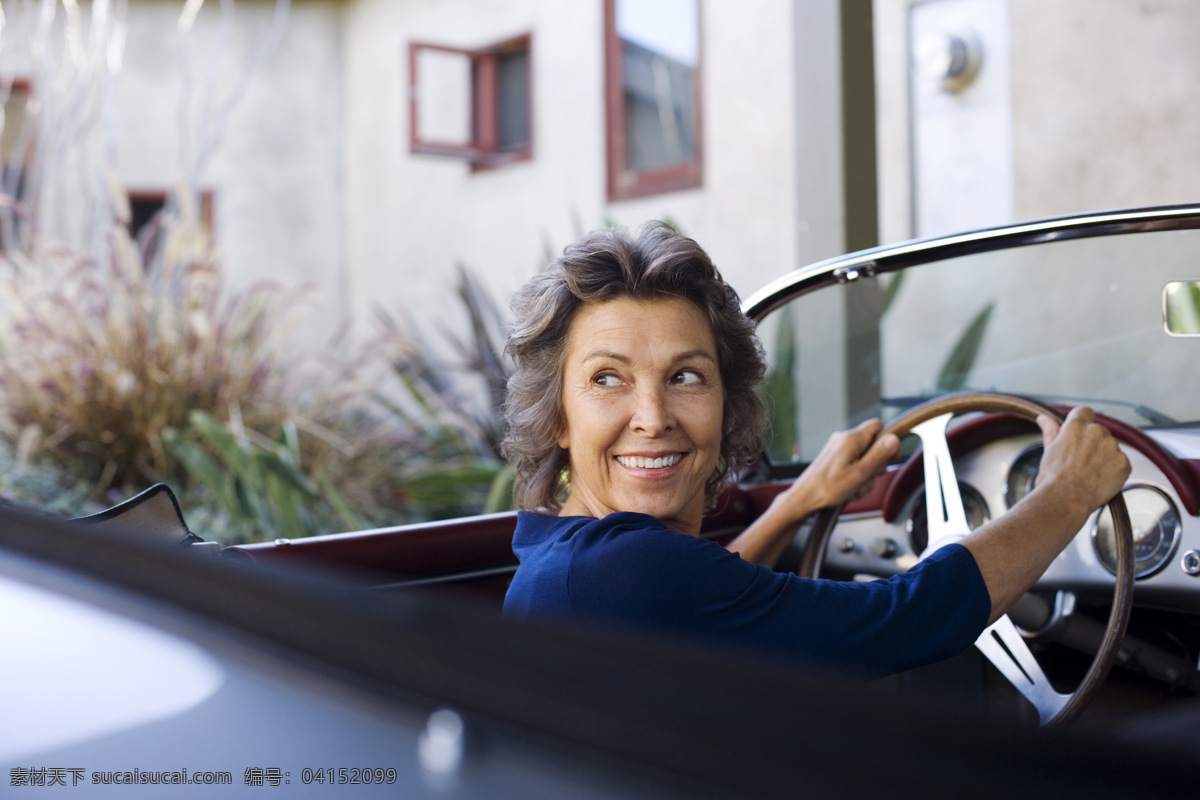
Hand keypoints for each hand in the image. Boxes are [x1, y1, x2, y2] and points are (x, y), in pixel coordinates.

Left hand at [776, 419, 900, 523]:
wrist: (805, 498)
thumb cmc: (827, 488)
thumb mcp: (860, 473)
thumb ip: (878, 455)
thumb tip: (894, 439)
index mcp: (851, 439)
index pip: (878, 426)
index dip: (889, 441)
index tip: (890, 457)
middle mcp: (843, 440)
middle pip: (872, 446)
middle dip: (875, 465)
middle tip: (867, 478)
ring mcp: (837, 450)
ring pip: (863, 459)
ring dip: (865, 476)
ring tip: (855, 487)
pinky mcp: (833, 460)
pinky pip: (853, 465)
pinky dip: (855, 478)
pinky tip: (849, 489)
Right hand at [1034, 407, 1129, 514]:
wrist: (1065, 499)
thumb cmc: (1053, 478)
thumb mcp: (1048, 451)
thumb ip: (1051, 431)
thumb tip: (1044, 418)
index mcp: (1076, 426)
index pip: (1085, 411)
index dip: (1082, 421)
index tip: (1079, 435)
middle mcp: (1096, 432)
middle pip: (1099, 431)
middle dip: (1093, 443)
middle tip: (1080, 462)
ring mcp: (1112, 447)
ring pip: (1110, 447)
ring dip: (1104, 456)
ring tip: (1089, 474)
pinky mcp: (1124, 463)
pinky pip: (1120, 462)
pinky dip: (1113, 470)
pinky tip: (1099, 480)